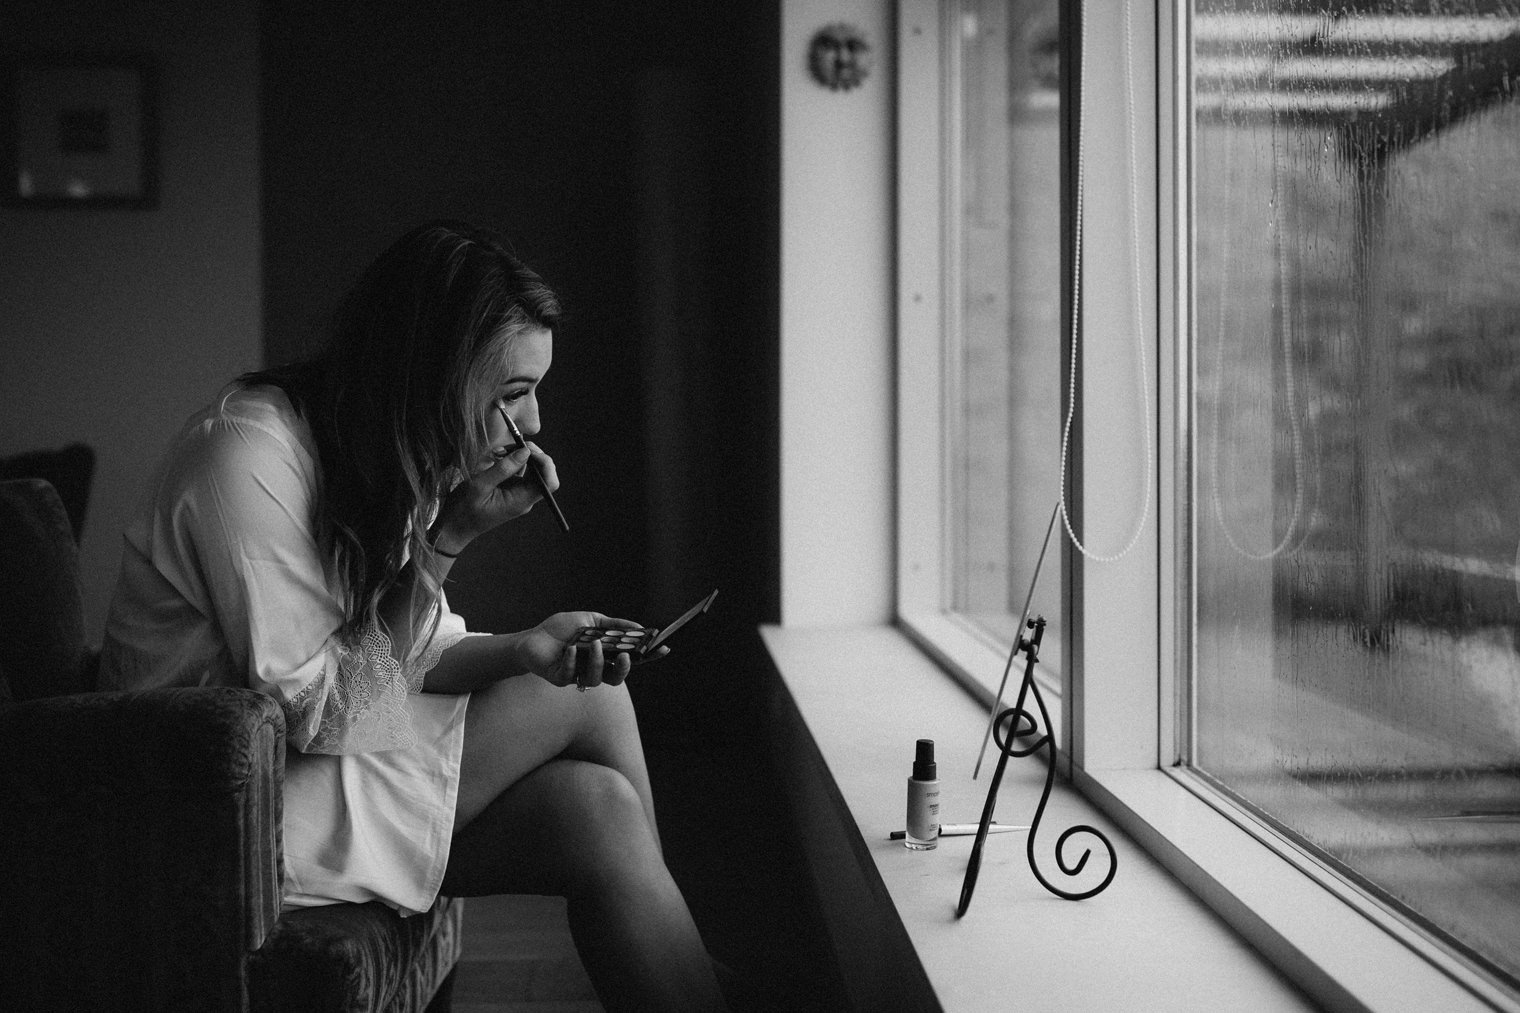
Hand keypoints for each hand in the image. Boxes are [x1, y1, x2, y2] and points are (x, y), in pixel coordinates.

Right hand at [430, 442, 559, 552]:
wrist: (453, 527)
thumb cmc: (463, 510)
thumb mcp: (480, 486)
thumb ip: (504, 468)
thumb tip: (526, 451)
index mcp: (521, 501)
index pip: (550, 482)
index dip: (545, 463)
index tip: (528, 450)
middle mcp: (524, 497)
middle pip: (543, 472)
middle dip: (530, 454)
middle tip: (510, 445)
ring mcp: (518, 493)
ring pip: (531, 469)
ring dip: (518, 455)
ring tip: (498, 451)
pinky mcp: (510, 488)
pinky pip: (518, 471)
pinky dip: (509, 460)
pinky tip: (495, 456)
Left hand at [518, 611, 645, 689]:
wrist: (533, 638)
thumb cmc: (561, 630)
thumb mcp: (591, 620)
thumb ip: (613, 625)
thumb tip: (638, 625)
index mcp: (605, 656)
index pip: (631, 659)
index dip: (648, 657)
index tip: (663, 649)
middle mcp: (595, 669)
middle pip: (617, 677)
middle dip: (624, 668)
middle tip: (625, 656)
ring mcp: (578, 676)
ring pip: (596, 678)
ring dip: (597, 662)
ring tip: (594, 645)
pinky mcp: (561, 679)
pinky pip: (571, 675)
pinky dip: (573, 661)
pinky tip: (570, 649)